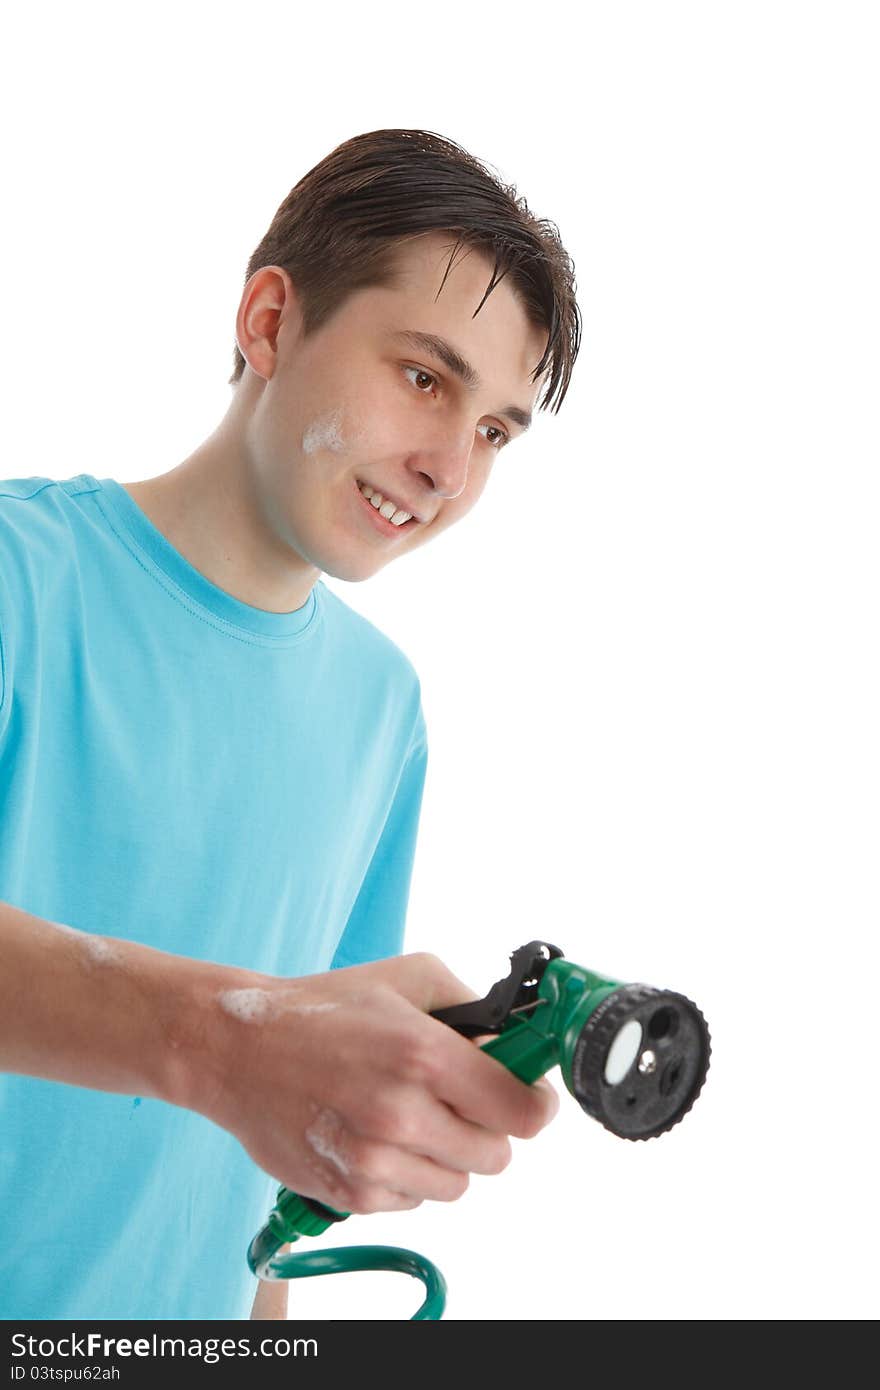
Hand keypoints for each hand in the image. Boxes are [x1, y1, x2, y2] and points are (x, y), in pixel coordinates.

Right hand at [198, 952, 558, 1214]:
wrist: (238, 1050)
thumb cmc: (324, 1009)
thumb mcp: (409, 977)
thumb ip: (474, 1009)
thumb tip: (515, 1045)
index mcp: (425, 1055)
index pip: (522, 1112)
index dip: (532, 1104)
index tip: (526, 1098)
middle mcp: (403, 1114)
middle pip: (496, 1155)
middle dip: (485, 1127)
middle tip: (456, 1101)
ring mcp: (375, 1161)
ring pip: (457, 1184)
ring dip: (445, 1155)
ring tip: (410, 1117)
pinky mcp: (351, 1194)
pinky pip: (413, 1201)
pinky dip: (406, 1175)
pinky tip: (377, 1136)